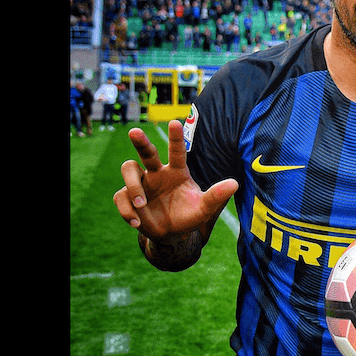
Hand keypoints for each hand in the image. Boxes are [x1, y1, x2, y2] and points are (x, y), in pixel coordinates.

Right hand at [113, 119, 237, 243]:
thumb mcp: (204, 208)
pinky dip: (127, 210)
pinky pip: (120, 196)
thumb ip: (216, 196)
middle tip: (134, 131)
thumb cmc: (189, 216)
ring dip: (133, 186)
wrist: (171, 234)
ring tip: (142, 204)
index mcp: (177, 171)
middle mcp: (157, 173)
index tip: (175, 122)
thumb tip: (235, 184)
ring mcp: (141, 184)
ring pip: (129, 169)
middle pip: (146, 152)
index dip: (176, 137)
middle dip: (140, 141)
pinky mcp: (128, 197)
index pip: (176, 151)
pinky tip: (136, 222)